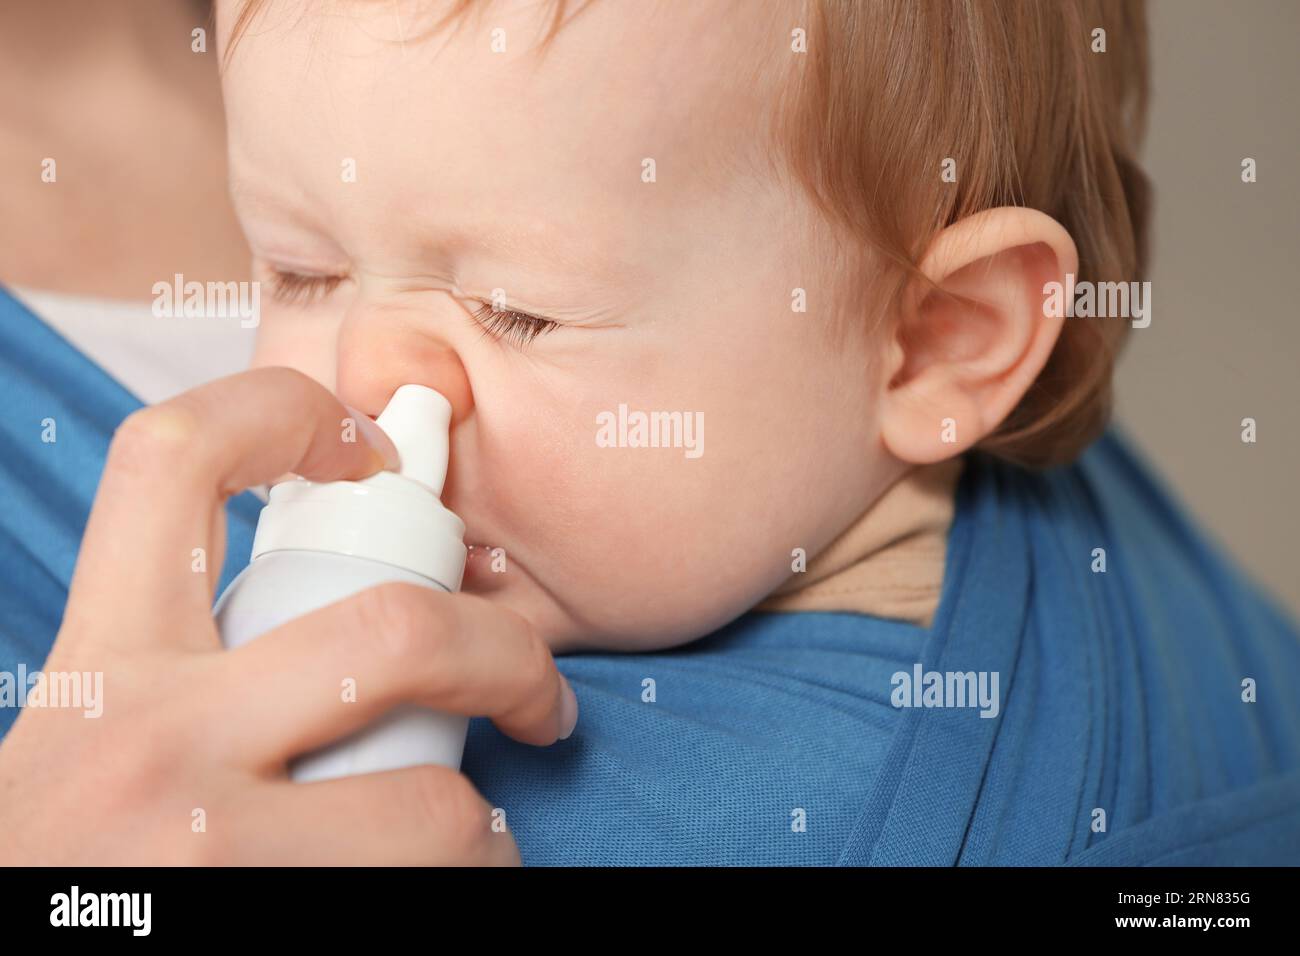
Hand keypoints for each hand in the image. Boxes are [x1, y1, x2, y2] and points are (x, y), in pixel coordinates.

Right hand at [0, 367, 576, 864]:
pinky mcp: (247, 925)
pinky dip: (459, 886)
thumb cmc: (52, 859)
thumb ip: (184, 674)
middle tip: (537, 689)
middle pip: (394, 630)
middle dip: (509, 654)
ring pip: (430, 804)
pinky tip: (439, 892)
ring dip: (483, 823)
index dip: (290, 410)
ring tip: (477, 835)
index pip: (175, 459)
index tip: (375, 452)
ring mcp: (200, 849)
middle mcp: (144, 738)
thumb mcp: (85, 739)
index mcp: (99, 663)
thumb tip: (330, 624)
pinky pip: (417, 892)